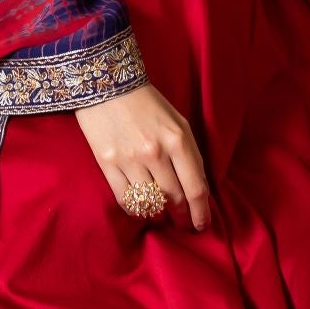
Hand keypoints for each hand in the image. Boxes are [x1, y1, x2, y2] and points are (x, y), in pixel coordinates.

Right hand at [75, 83, 211, 231]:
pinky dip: (136, 210)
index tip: (202, 224)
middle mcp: (155, 153)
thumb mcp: (178, 122)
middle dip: (182, 217)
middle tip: (184, 224)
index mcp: (178, 140)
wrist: (108, 84)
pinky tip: (142, 209)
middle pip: (174, 199)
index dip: (201, 212)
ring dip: (160, 215)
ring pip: (151, 203)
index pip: (196, 188)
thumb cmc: (148, 104)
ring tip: (163, 217)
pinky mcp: (107, 163)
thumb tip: (199, 189)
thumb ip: (190, 154)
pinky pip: (125, 199)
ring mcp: (130, 159)